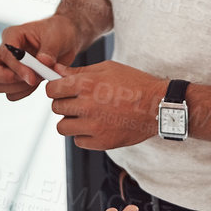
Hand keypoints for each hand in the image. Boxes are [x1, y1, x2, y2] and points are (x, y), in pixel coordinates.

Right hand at [0, 14, 81, 100]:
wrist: (65, 40)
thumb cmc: (58, 32)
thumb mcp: (57, 37)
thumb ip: (50, 49)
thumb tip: (42, 62)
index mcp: (12, 35)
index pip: (4, 54)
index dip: (16, 68)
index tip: (32, 77)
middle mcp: (5, 51)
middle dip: (6, 80)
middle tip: (29, 79)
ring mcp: (7, 66)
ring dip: (16, 88)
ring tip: (37, 79)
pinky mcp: (15, 78)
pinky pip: (11, 94)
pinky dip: (23, 93)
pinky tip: (37, 83)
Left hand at [45, 60, 163, 149]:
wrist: (158, 106)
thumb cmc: (135, 84)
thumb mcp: (108, 68)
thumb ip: (79, 71)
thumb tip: (57, 71)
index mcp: (87, 84)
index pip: (52, 89)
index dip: (54, 89)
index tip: (59, 90)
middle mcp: (87, 106)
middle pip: (56, 108)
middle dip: (63, 104)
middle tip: (77, 102)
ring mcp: (93, 126)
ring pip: (63, 127)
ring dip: (71, 121)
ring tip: (85, 116)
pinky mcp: (101, 142)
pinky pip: (78, 141)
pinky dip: (84, 135)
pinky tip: (97, 126)